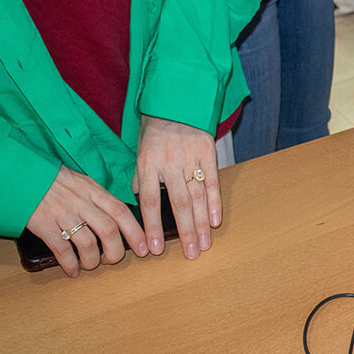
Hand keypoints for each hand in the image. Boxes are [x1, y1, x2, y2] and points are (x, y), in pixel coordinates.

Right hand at [26, 166, 146, 277]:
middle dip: (116, 251)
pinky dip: (70, 264)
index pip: (121, 211)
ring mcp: (62, 213)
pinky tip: (72, 270)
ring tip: (90, 264)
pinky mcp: (43, 224)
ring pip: (87, 243)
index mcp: (93, 190)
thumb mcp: (82, 181)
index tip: (144, 248)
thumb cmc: (54, 180)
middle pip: (109, 231)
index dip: (135, 232)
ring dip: (92, 260)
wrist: (21, 174)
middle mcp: (81, 202)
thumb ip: (99, 197)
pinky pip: (62, 250)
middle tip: (112, 260)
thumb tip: (119, 216)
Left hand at [134, 115, 220, 259]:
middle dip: (184, 233)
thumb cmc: (154, 127)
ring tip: (204, 244)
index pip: (150, 203)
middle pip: (178, 204)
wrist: (175, 98)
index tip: (153, 250)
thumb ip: (140, 177)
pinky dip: (214, 202)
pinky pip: (211, 181)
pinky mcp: (207, 152)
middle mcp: (169, 163)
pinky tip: (214, 221)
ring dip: (201, 223)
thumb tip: (141, 202)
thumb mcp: (138, 150)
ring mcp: (190, 158)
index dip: (152, 228)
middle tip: (191, 255)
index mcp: (147, 164)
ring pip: (196, 197)